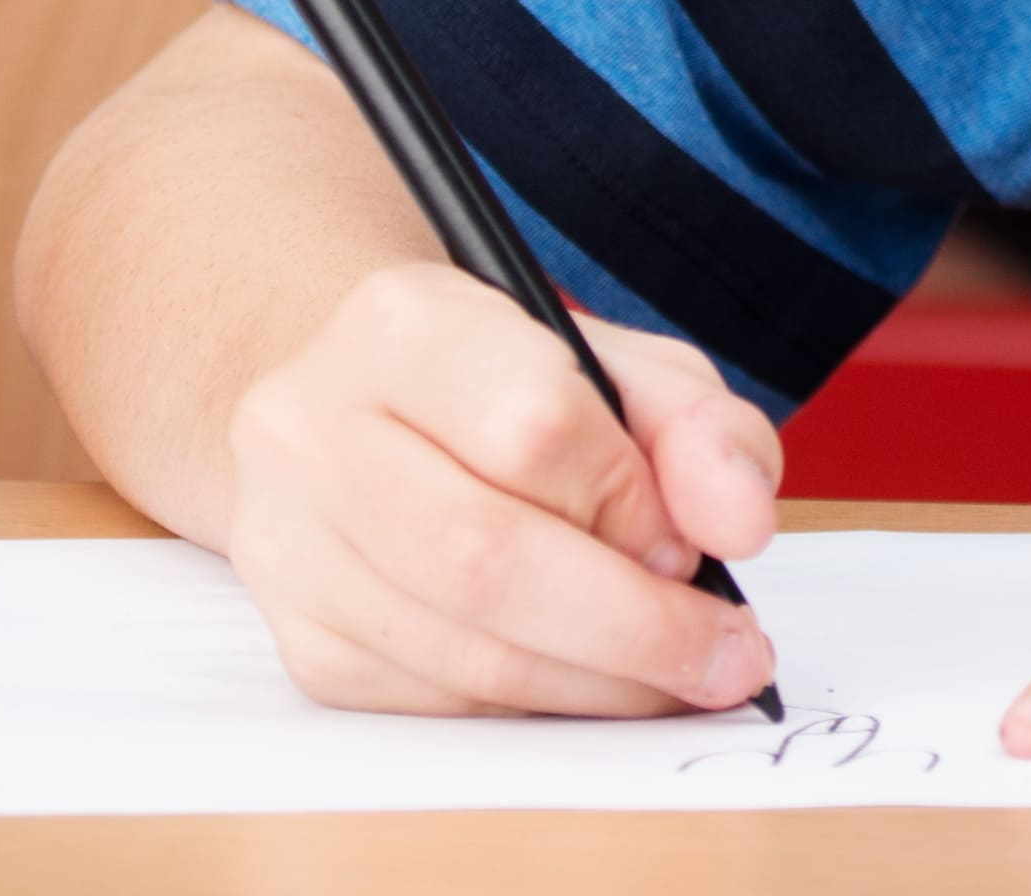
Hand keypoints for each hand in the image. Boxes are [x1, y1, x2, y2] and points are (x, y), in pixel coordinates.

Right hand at [213, 257, 781, 717]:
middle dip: (632, 625)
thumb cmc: (507, 386)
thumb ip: (702, 429)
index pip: (531, 425)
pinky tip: (593, 682)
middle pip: (484, 557)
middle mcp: (314, 429)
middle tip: (725, 656)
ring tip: (678, 678)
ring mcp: (291, 542)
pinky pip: (434, 702)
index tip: (692, 542)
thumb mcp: (620, 368)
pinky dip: (536, 705)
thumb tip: (739, 524)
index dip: (630, 501)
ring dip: (598, 684)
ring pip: (460, 649)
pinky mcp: (300, 637)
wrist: (366, 413)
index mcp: (401, 325)